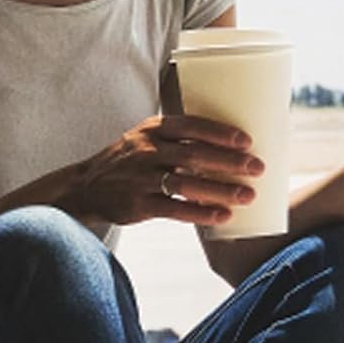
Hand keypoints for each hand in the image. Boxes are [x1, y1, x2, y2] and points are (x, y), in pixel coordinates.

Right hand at [65, 113, 265, 226]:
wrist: (86, 187)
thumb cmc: (128, 161)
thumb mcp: (144, 139)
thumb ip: (177, 139)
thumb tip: (228, 146)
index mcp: (152, 129)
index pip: (190, 126)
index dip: (220, 133)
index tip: (247, 141)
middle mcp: (146, 151)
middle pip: (194, 154)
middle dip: (229, 162)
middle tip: (257, 168)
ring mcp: (140, 179)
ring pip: (187, 184)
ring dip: (221, 190)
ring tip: (247, 195)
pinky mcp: (138, 205)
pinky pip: (175, 209)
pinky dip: (201, 213)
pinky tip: (221, 216)